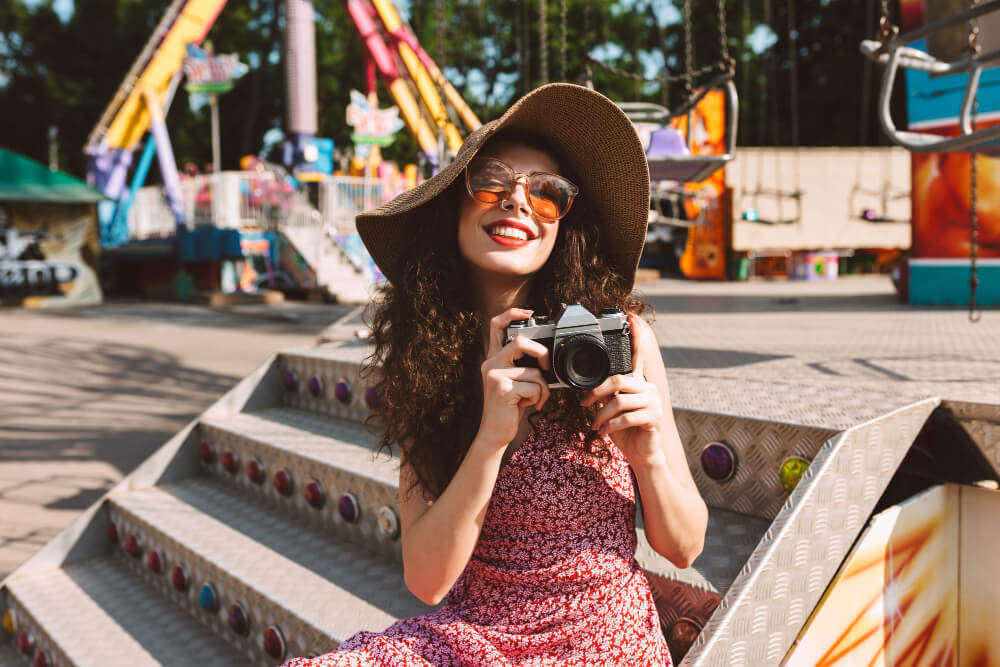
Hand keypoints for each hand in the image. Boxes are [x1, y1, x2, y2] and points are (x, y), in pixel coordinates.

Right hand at [476, 307, 551, 452]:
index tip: (529, 312)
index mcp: (494, 358)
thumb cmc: (510, 406)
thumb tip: (547, 355)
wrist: (496, 432)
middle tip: (546, 368)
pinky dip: (540, 398)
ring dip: (543, 388)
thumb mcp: (515, 381)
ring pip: (534, 371)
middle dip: (541, 353)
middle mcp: (490, 363)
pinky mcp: (502, 389)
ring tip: (535, 398)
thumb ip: (523, 365)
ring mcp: (494, 375)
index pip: (496, 325)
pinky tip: (530, 405)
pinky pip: (534, 387)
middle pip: (519, 341)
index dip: (512, 314)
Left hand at [579, 313, 667, 467]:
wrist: (641, 454)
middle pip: (618, 380)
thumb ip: (605, 396)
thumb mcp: (611, 410)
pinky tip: (604, 432)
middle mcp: (648, 389)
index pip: (639, 356)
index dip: (637, 338)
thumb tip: (587, 390)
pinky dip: (610, 426)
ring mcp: (654, 403)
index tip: (632, 319)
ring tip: (596, 426)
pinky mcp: (654, 418)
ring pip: (619, 401)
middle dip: (597, 393)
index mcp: (638, 383)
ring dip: (601, 415)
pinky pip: (626, 417)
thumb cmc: (625, 431)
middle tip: (585, 404)